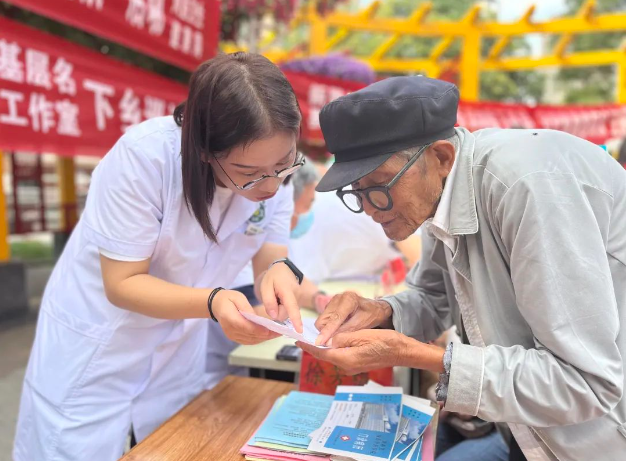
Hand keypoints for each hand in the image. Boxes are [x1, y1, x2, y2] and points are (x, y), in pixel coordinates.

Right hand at [212, 289, 280, 344]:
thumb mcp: (238, 297)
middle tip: (280, 331)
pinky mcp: (234, 338)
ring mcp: (232, 335)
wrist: (216, 305)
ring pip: (250, 340)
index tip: (270, 329)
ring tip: (277, 333)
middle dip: (266, 334)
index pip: (245, 326)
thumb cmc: (227, 298)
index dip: (258, 329)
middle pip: (250, 335)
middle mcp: (230, 329)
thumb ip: (246, 308)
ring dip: (264, 338)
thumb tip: (256, 317)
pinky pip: (248, 341)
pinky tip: (268, 335)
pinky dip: (259, 339)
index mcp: (229, 317)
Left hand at [260, 261, 302, 332]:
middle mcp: (297, 296)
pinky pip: (289, 311)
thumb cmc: (273, 277)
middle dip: (276, 311)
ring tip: (276, 296)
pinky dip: (282, 308)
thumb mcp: (265, 286)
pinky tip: (280, 299)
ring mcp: (299, 300)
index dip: (295, 320)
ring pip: (287, 313)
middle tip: (271, 298)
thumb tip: (274, 316)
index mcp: (288, 290)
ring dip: (279, 309)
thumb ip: (269, 301)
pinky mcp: (298, 303)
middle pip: (285, 313)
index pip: (292, 307)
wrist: (283, 270)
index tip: (299, 331)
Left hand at [297, 330, 444, 374]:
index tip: (296, 340)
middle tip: (302, 337)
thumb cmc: (384, 341)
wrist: (401, 351)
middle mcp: (347, 366)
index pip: (321, 352)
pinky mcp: (357, 364)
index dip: (308, 346)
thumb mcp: (361, 335)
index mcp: (345, 359)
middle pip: (325, 356)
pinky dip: (332, 350)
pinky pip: (340, 357)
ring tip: (312, 338)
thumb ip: (342, 338)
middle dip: (313, 347)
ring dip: (322, 348)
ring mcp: (352, 367)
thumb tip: (328, 340)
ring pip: (332, 356)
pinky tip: (330, 342)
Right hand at [314, 292, 391, 345]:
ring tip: (341, 332)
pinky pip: (324, 319)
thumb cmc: (371, 315)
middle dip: (326, 332)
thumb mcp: (362, 324)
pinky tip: (340, 327)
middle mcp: (337, 298)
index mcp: (348, 300)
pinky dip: (329, 326)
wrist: (375, 308)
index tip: (319, 343)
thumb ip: (346, 331)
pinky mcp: (330, 305)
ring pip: (321, 321)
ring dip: (328, 330)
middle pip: (322, 320)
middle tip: (336, 340)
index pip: (334, 319)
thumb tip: (329, 341)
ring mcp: (332, 301)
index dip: (327, 332)